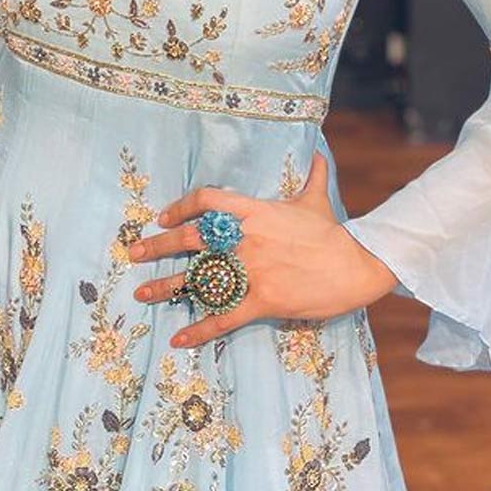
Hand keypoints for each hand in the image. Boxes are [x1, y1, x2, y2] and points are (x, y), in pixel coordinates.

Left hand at [127, 151, 399, 349]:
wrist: (357, 263)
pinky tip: (179, 339)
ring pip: (200, 279)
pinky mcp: (263, 300)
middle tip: (134, 254)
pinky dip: (199, 330)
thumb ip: (311, 176)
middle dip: (158, 246)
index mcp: (254, 211)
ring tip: (142, 293)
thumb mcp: (316, 200)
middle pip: (191, 239)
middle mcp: (245, 239)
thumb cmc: (333, 233)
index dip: (180, 207)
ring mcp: (252, 270)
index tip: (162, 217)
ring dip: (167, 287)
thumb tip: (318, 152)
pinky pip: (224, 317)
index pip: (206, 200)